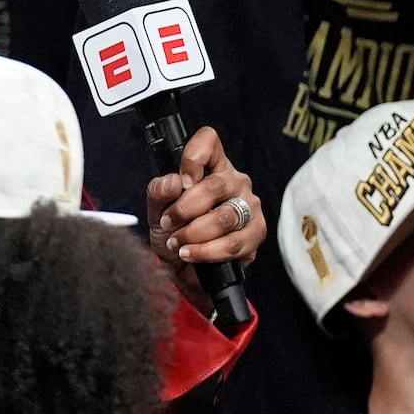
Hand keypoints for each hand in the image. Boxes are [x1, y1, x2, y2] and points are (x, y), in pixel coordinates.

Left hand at [146, 126, 263, 311]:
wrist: (182, 270)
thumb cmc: (174, 233)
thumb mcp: (157, 211)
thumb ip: (159, 192)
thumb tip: (174, 182)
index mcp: (212, 167)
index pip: (209, 142)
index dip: (194, 156)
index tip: (182, 181)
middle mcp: (235, 182)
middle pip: (215, 185)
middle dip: (184, 209)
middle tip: (169, 223)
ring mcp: (250, 207)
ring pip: (224, 217)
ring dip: (194, 234)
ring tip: (178, 243)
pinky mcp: (256, 233)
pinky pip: (232, 243)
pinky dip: (206, 252)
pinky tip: (191, 254)